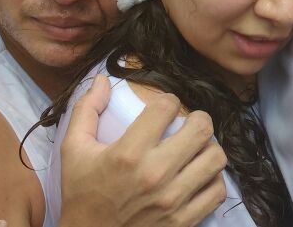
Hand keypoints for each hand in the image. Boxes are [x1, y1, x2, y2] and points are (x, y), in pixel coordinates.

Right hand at [57, 75, 227, 226]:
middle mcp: (155, 174)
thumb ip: (86, 111)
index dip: (167, 100)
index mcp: (128, 153)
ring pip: (216, 158)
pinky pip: (218, 191)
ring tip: (196, 149)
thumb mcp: (74, 150)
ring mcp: (173, 200)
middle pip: (202, 129)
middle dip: (198, 119)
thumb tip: (102, 79)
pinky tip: (198, 176)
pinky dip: (212, 180)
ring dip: (208, 149)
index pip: (167, 107)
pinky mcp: (185, 221)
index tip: (163, 109)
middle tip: (189, 123)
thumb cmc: (81, 194)